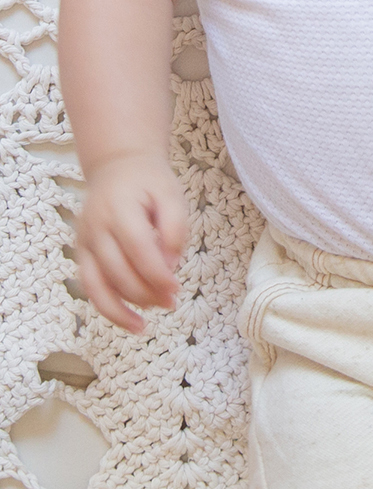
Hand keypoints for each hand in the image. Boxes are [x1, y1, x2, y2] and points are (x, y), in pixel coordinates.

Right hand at [74, 152, 188, 332]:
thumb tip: (170, 266)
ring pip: (98, 286)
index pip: (137, 248)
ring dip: (124, 309)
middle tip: (171, 301)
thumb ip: (175, 227)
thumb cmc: (148, 181)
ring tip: (148, 323)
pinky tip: (131, 322)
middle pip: (118, 272)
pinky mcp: (80, 253)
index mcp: (119, 208)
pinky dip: (108, 309)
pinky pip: (90, 287)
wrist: (117, 166)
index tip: (176, 289)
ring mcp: (84, 242)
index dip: (157, 274)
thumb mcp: (171, 194)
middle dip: (145, 293)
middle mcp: (96, 227)